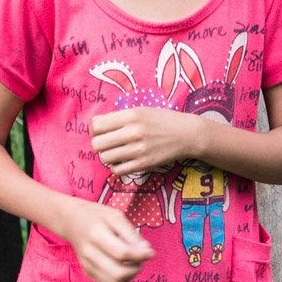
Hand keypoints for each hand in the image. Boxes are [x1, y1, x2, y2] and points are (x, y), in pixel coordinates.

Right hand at [58, 201, 152, 281]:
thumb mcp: (115, 216)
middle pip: (118, 273)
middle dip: (136, 268)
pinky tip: (124, 267)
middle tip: (141, 258)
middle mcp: (90, 253)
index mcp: (96, 234)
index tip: (151, 252)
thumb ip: (131, 234)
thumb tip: (146, 251)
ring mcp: (87, 265)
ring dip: (130, 277)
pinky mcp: (88, 272)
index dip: (141, 255)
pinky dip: (121, 279)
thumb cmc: (96, 216)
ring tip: (133, 263)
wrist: (71, 221)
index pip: (123, 253)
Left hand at [89, 105, 213, 178]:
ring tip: (115, 152)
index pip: (97, 126)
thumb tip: (94, 124)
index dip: (94, 130)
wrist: (187, 134)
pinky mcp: (144, 164)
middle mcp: (133, 132)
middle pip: (97, 144)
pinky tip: (123, 161)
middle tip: (107, 144)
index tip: (100, 132)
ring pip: (105, 158)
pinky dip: (116, 167)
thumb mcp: (141, 111)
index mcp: (131, 115)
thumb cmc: (162, 120)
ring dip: (107, 156)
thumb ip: (117, 117)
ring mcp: (138, 150)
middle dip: (98, 144)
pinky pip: (117, 170)